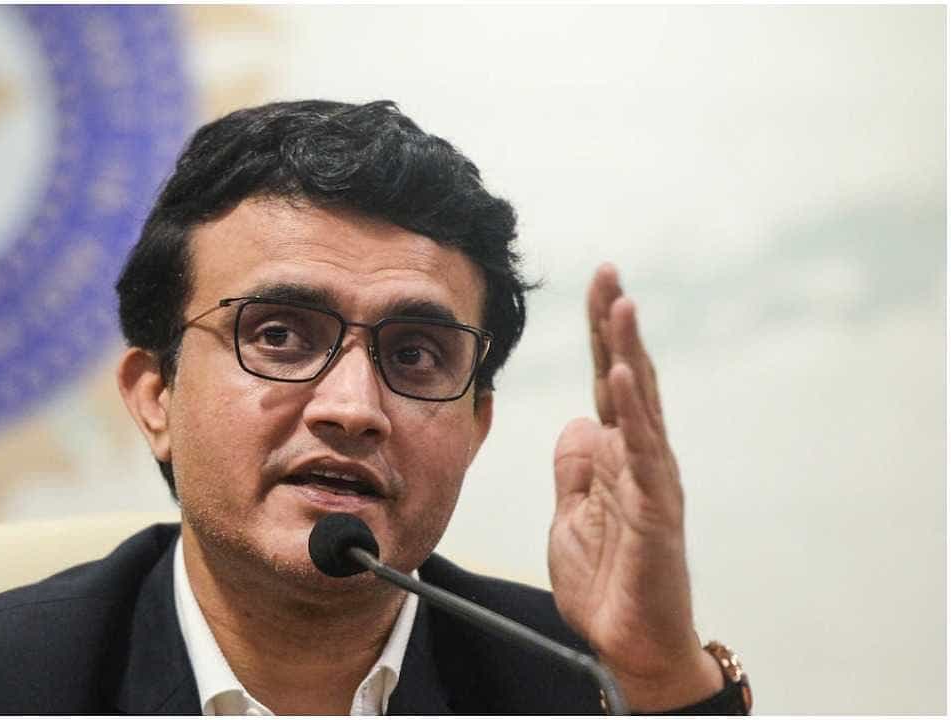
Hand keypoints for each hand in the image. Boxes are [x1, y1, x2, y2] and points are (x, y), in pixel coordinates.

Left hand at [548, 263, 721, 710]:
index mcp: (616, 456)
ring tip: (621, 305)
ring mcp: (653, 481)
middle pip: (630, 378)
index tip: (596, 285)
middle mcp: (640, 458)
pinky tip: (627, 377)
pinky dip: (636, 414)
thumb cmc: (606, 582)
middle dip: (617, 326)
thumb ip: (575, 469)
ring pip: (644, 405)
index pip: (609, 382)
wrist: (630, 644)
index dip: (602, 336)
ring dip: (631, 352)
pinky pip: (645, 454)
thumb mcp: (572, 516)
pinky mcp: (658, 511)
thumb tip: (578, 422)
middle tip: (608, 272)